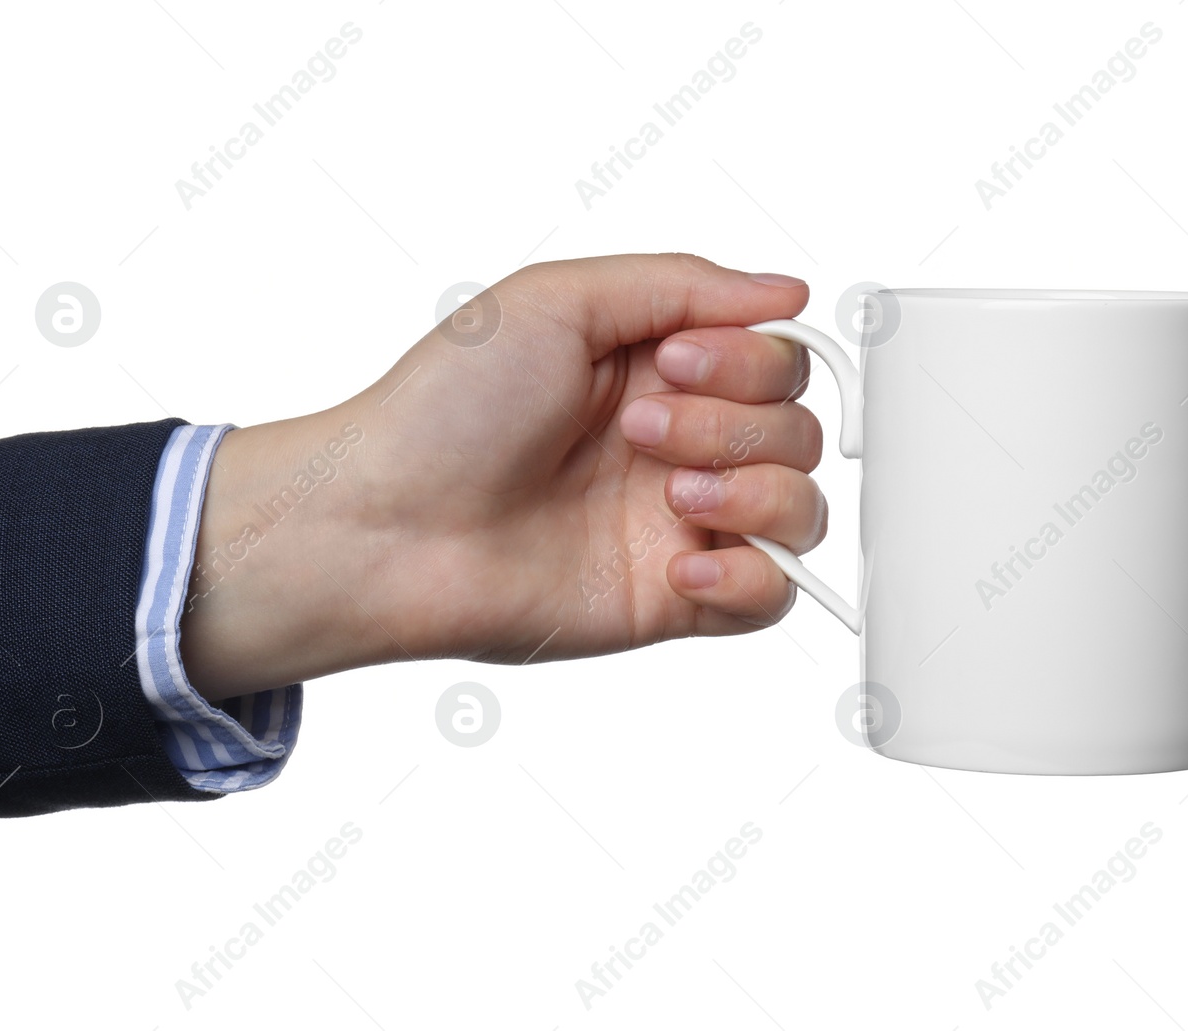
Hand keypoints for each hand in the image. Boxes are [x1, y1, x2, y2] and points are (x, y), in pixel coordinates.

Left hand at [179, 254, 826, 699]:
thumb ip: (682, 284)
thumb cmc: (444, 411)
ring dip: (753, 493)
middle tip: (638, 431)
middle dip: (732, 424)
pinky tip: (682, 561)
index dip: (748, 361)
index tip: (672, 365)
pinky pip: (772, 595)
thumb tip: (787, 291)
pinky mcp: (672, 596)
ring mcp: (678, 522)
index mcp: (657, 367)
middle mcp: (678, 443)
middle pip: (797, 429)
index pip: (776, 358)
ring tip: (669, 498)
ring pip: (800, 508)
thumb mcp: (556, 300)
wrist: (386, 527)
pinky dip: (752, 577)